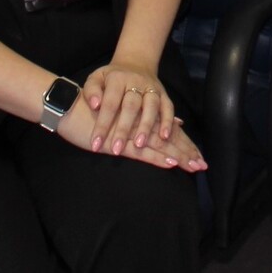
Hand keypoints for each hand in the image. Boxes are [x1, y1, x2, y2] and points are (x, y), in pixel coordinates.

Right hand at [52, 103, 204, 171]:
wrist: (69, 106)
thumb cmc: (92, 110)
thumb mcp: (120, 112)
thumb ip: (147, 116)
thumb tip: (175, 123)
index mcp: (141, 117)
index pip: (168, 131)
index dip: (184, 143)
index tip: (198, 155)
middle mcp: (139, 123)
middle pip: (168, 139)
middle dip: (186, 152)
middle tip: (202, 164)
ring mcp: (130, 133)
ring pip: (159, 145)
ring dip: (177, 156)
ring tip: (193, 166)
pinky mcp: (118, 142)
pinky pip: (141, 151)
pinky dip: (156, 157)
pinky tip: (169, 163)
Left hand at [80, 61, 175, 155]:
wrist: (135, 63)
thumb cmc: (110, 78)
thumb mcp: (96, 78)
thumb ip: (91, 90)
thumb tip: (94, 105)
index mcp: (117, 79)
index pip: (109, 103)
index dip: (102, 124)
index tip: (95, 144)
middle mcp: (136, 82)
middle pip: (131, 106)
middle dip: (123, 129)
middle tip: (116, 150)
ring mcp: (152, 88)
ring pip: (151, 106)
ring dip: (146, 126)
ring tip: (139, 145)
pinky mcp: (164, 94)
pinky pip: (168, 107)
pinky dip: (168, 121)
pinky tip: (164, 137)